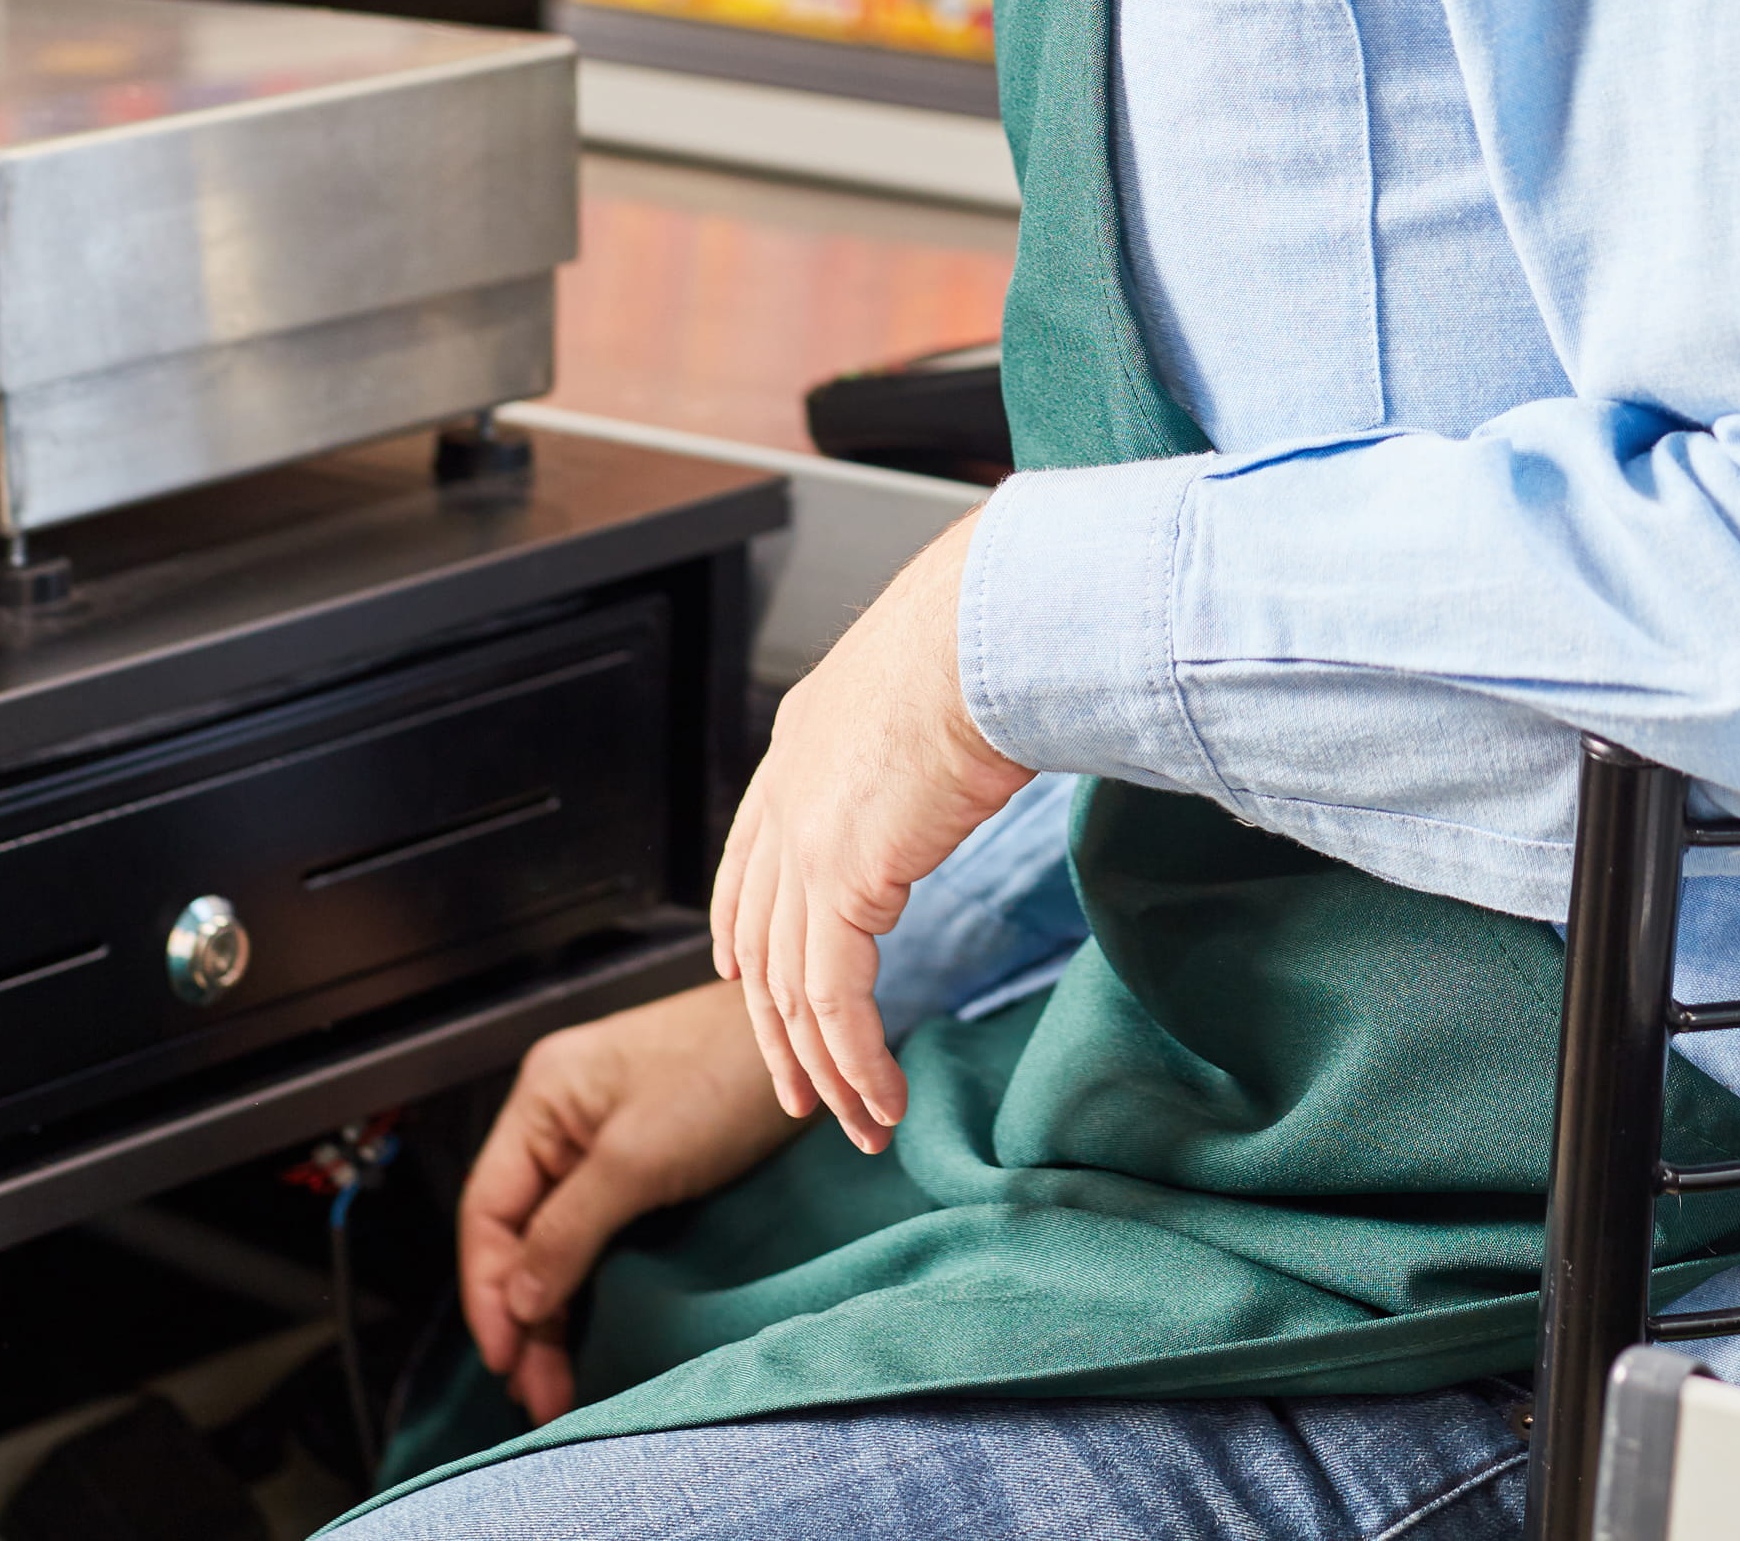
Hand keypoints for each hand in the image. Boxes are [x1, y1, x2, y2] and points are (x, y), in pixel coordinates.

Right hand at [455, 983, 807, 1423]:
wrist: (817, 1046)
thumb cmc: (728, 1076)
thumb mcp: (637, 1159)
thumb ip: (567, 1231)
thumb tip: (518, 1304)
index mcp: (542, 1098)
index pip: (488, 1210)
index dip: (488, 1292)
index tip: (505, 1361)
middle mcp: (560, 1119)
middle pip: (519, 1234)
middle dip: (523, 1316)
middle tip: (537, 1396)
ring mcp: (601, 1142)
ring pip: (557, 1241)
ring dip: (554, 1312)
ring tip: (556, 1387)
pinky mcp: (644, 1164)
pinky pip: (596, 1233)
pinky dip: (588, 1284)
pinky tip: (589, 1332)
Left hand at [709, 507, 1030, 1154]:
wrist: (992, 620)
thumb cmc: (996, 626)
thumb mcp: (945, 679)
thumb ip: (938, 726)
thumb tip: (989, 737)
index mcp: (803, 735)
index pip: (749, 856)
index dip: (743, 927)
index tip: (746, 980)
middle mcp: (788, 790)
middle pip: (760, 938)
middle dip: (778, 1026)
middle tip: (800, 1090)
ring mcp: (805, 838)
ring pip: (791, 986)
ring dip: (824, 1067)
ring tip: (859, 1120)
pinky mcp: (840, 881)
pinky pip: (834, 1000)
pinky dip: (856, 1062)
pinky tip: (882, 1098)